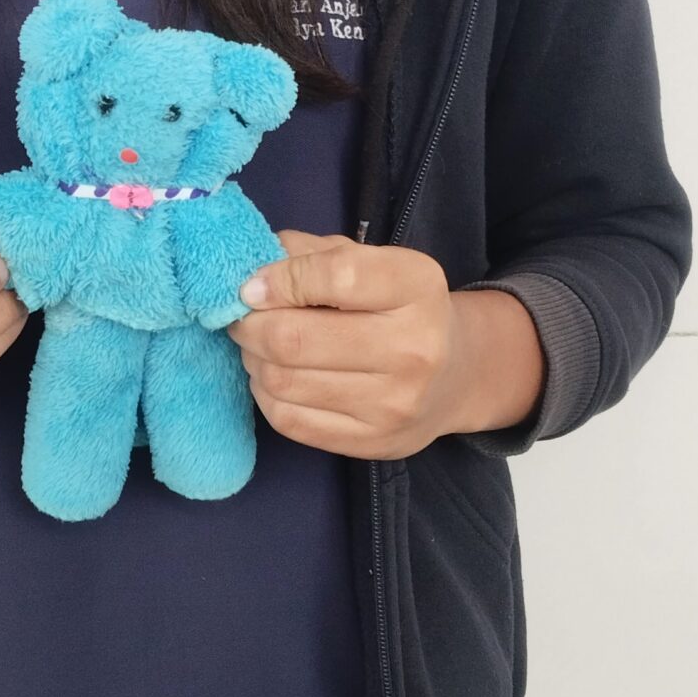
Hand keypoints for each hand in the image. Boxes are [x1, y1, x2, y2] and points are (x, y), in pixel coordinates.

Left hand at [226, 227, 466, 458]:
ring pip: (283, 381)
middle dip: (250, 325)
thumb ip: (311, 254)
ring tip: (259, 346)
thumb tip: (249, 270)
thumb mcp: (370, 262)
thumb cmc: (396, 307)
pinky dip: (265, 394)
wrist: (454, 376)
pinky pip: (288, 420)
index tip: (253, 285)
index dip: (278, 279)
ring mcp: (395, 403)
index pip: (335, 275)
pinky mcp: (372, 442)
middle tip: (243, 318)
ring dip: (253, 359)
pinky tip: (274, 377)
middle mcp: (413, 348)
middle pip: (294, 338)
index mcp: (417, 287)